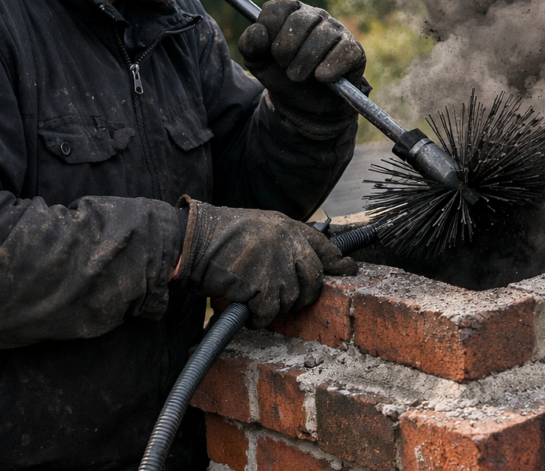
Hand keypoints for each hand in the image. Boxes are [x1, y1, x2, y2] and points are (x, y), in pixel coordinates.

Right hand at [174, 197, 358, 327]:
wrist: (194, 241)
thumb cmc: (220, 235)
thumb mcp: (259, 227)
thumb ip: (282, 241)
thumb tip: (300, 263)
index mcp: (288, 227)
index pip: (324, 246)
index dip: (338, 261)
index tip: (350, 270)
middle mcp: (287, 244)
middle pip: (314, 278)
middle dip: (306, 294)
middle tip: (292, 300)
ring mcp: (276, 264)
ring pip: (291, 298)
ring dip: (276, 305)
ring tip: (256, 299)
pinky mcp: (261, 285)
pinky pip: (270, 311)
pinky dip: (259, 317)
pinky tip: (249, 311)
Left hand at [238, 0, 369, 139]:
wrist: (304, 106)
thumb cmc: (281, 77)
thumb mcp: (258, 64)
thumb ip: (250, 46)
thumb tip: (258, 31)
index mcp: (290, 12)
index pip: (278, 7)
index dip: (270, 30)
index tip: (269, 51)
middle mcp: (315, 16)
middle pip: (300, 21)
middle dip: (286, 50)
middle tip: (284, 67)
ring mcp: (337, 31)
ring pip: (322, 37)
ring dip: (306, 63)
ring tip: (299, 77)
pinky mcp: (354, 50)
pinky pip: (344, 52)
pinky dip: (330, 68)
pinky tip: (322, 77)